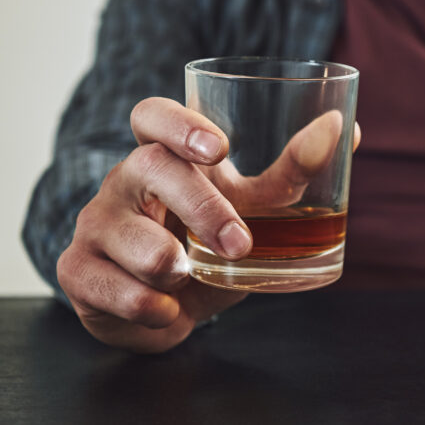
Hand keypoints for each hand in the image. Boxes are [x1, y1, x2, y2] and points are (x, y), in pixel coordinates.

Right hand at [56, 97, 352, 351]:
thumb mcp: (251, 208)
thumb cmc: (208, 244)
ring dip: (169, 263)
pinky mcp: (77, 269)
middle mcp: (123, 180)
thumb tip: (347, 130)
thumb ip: (293, 172)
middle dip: (201, 206)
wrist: (166, 308)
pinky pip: (107, 285)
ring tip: (190, 275)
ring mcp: (95, 223)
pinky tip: (166, 308)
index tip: (220, 148)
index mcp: (164, 155)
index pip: (151, 115)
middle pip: (150, 167)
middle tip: (240, 243)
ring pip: (127, 234)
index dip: (179, 123)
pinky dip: (146, 304)